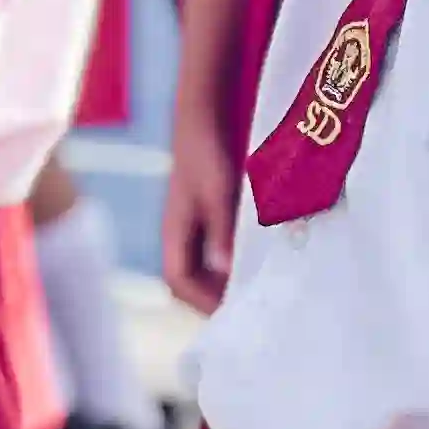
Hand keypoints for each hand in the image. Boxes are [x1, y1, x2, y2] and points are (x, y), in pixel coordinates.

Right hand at [161, 102, 240, 316]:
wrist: (203, 116)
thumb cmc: (207, 153)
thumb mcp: (219, 194)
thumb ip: (222, 232)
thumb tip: (226, 272)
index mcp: (175, 230)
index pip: (179, 279)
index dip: (201, 300)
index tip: (232, 312)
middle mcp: (179, 231)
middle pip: (187, 278)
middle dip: (212, 296)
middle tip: (248, 307)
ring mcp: (190, 222)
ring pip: (200, 265)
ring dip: (221, 281)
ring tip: (253, 289)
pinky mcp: (204, 213)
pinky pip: (212, 250)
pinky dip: (229, 263)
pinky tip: (253, 260)